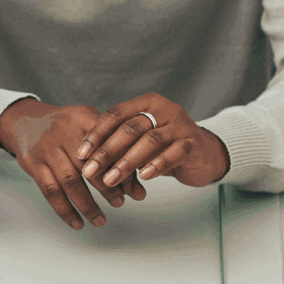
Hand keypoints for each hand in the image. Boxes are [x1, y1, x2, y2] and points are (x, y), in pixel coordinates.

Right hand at [0, 97, 139, 229]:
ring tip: (100, 220)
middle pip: (90, 164)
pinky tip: (76, 222)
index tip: (130, 189)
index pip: (108, 145)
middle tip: (119, 203)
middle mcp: (64, 131)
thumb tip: (138, 192)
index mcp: (84, 118)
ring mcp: (46, 148)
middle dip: (107, 188)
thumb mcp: (91, 128)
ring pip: (70, 182)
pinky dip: (65, 210)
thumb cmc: (66, 128)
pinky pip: (50, 191)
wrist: (25, 121)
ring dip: (87, 204)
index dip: (121, 168)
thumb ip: (116, 154)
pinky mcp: (33, 164)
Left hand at [78, 94, 229, 192]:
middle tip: (89, 171)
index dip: (96, 134)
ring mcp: (181, 125)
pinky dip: (157, 164)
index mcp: (147, 103)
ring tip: (110, 180)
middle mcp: (165, 109)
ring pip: (150, 141)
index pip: (116, 114)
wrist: (203, 154)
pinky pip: (175, 153)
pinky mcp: (194, 144)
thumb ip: (118, 143)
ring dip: (127, 162)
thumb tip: (86, 161)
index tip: (80, 154)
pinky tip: (143, 177)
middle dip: (107, 151)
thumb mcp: (138, 140)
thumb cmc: (163, 146)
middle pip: (130, 128)